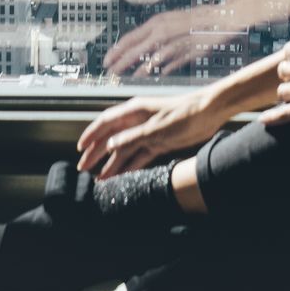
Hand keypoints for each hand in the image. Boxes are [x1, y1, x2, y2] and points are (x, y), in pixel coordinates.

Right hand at [76, 90, 219, 178]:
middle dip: (97, 152)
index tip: (80, 148)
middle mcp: (138, 121)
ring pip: (124, 149)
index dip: (91, 134)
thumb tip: (110, 145)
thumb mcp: (156, 129)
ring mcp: (148, 132)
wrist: (209, 112)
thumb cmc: (183, 114)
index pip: (106, 122)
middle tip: (83, 168)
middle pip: (112, 137)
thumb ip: (132, 138)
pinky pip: (138, 156)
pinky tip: (120, 177)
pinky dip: (129, 166)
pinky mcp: (158, 143)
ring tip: (99, 179)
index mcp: (135, 111)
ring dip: (112, 163)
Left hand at [104, 7, 229, 78]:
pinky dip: (163, 71)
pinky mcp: (186, 53)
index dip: (116, 51)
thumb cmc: (192, 20)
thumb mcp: (169, 21)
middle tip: (110, 73)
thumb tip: (139, 47)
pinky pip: (170, 65)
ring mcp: (174, 43)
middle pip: (135, 50)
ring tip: (129, 79)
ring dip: (138, 71)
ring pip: (151, 61)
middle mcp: (162, 32)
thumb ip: (154, 34)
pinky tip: (158, 76)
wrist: (217, 19)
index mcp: (156, 23)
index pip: (129, 38)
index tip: (106, 61)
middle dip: (121, 63)